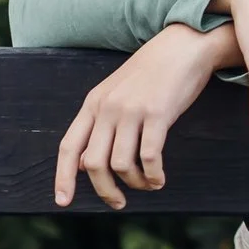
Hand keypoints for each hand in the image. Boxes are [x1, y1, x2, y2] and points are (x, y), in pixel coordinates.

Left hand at [53, 23, 238, 208]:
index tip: (63, 202)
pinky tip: (160, 178)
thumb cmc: (155, 71)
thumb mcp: (118, 93)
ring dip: (134, 183)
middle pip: (93, 164)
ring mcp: (132, 111)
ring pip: (121, 164)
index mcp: (94, 103)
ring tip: (147, 184)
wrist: (185, 45)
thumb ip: (101, 123)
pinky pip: (149, 157)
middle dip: (105, 190)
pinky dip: (153, 175)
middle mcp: (108, 108)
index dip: (63, 177)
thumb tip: (85, 163)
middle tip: (118, 203)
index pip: (69, 147)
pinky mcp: (158, 114)